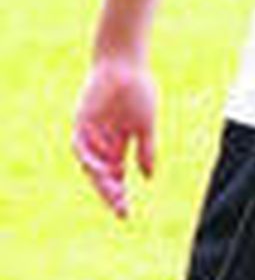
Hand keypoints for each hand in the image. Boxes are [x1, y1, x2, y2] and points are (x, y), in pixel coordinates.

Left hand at [72, 56, 156, 217]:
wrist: (124, 65)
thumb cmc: (138, 91)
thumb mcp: (146, 125)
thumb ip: (147, 149)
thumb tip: (148, 177)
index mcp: (118, 145)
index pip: (116, 177)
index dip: (119, 196)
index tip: (126, 215)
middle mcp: (102, 143)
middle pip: (102, 176)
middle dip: (109, 194)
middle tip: (120, 209)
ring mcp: (90, 133)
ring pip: (90, 165)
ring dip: (100, 180)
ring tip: (114, 191)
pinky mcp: (81, 122)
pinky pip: (81, 146)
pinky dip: (90, 158)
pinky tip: (101, 167)